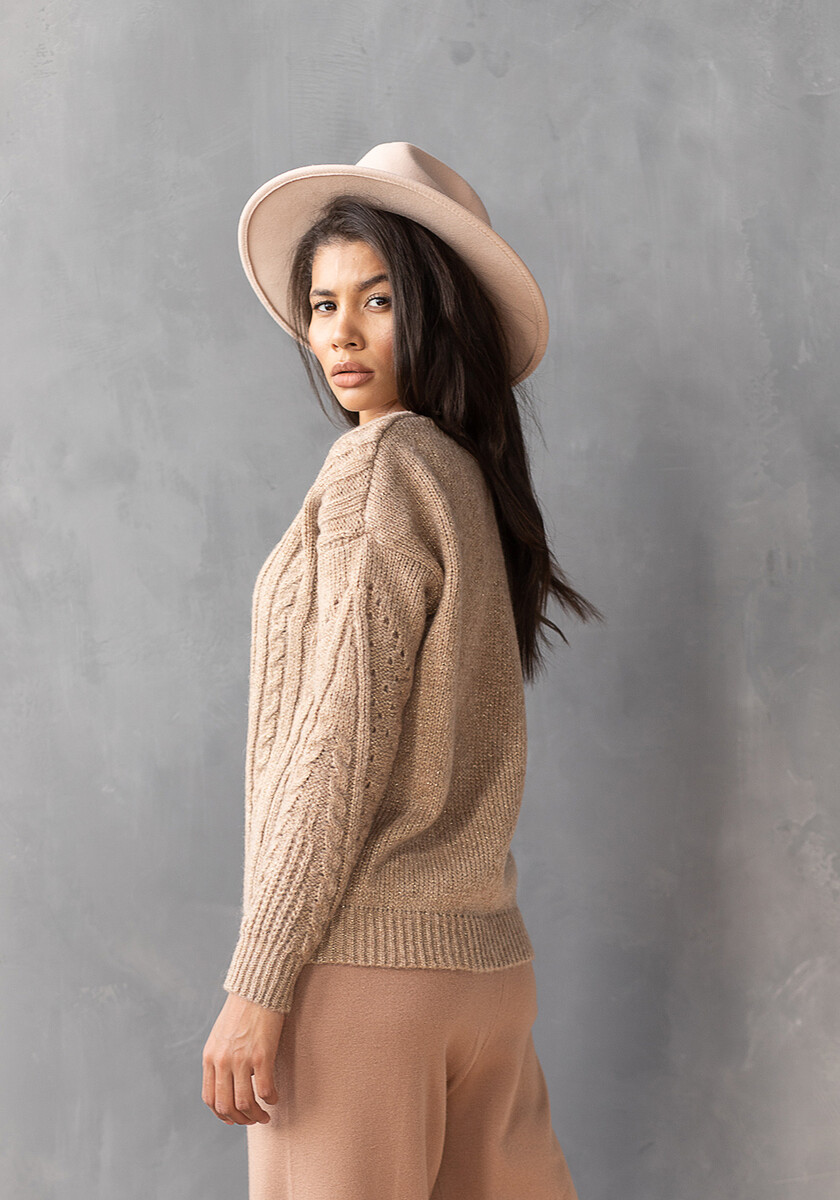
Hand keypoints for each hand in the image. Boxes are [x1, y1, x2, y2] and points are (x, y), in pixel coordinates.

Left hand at [202, 991, 286, 1124]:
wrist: (257, 987)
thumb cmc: (243, 1009)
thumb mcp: (221, 1034)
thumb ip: (220, 1056)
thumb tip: (228, 1078)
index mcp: (210, 1057)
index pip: (210, 1098)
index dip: (221, 1115)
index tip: (234, 1119)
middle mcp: (222, 1061)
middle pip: (225, 1106)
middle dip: (239, 1119)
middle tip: (252, 1120)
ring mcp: (240, 1059)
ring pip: (244, 1103)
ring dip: (255, 1115)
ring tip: (265, 1115)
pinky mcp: (261, 1055)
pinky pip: (263, 1090)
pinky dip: (270, 1099)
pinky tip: (274, 1097)